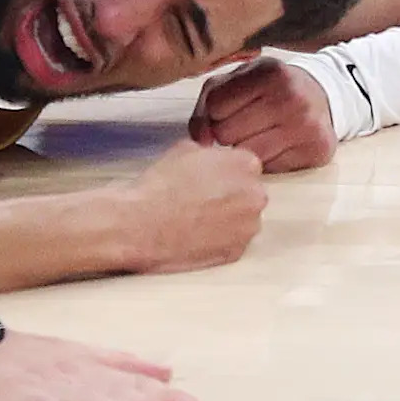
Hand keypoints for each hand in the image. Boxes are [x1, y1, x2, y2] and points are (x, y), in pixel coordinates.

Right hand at [0, 329, 199, 400]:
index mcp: (88, 363)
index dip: (158, 392)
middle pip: (112, 390)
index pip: (129, 378)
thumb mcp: (81, 352)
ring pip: (83, 399)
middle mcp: (72, 373)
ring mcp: (46, 385)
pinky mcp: (19, 396)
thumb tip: (167, 370)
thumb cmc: (31, 356)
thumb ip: (123, 362)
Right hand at [113, 138, 268, 273]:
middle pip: (247, 192)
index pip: (244, 164)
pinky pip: (232, 241)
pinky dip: (218, 238)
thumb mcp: (182, 149)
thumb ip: (207, 152)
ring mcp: (249, 227)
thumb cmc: (160, 186)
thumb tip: (208, 156)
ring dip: (225, 216)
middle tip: (199, 196)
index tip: (207, 176)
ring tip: (193, 217)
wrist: (143, 224)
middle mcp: (256, 196)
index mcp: (246, 165)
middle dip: (229, 193)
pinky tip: (193, 233)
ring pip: (242, 218)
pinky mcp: (237, 251)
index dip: (223, 169)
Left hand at [192, 57, 336, 171]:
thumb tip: (200, 141)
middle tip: (246, 123)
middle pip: (227, 133)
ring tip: (260, 133)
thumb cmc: (269, 88)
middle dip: (228, 132)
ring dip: (245, 148)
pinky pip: (270, 168)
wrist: (323, 96)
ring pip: (247, 155)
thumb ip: (206, 106)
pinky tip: (277, 144)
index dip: (216, 111)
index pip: (215, 106)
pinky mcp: (317, 151)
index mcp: (269, 72)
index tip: (231, 108)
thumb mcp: (236, 81)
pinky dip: (267, 160)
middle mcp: (292, 98)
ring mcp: (307, 126)